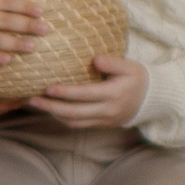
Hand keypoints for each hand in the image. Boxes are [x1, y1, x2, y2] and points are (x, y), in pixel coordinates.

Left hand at [28, 55, 147, 128]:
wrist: (153, 100)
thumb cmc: (138, 79)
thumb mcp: (130, 67)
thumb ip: (112, 62)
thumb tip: (94, 60)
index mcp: (114, 94)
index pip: (85, 95)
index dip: (65, 93)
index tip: (48, 88)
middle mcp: (107, 110)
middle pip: (74, 113)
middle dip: (51, 107)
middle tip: (32, 100)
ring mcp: (104, 120)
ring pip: (74, 122)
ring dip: (53, 114)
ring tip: (36, 104)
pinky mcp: (101, 125)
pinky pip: (78, 125)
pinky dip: (62, 118)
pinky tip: (50, 109)